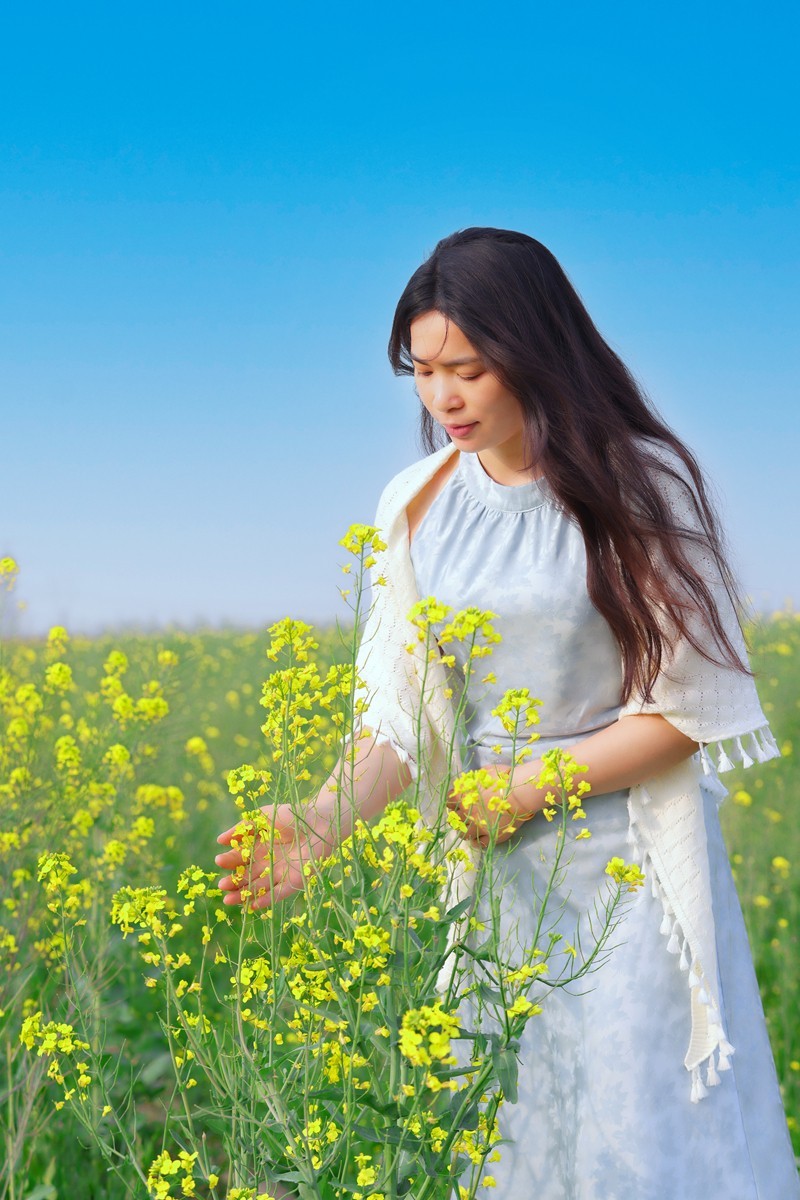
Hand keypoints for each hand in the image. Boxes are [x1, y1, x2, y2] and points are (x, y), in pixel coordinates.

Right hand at [215, 800, 339, 911]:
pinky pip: (277, 893)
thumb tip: (219, 840)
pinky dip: (265, 900)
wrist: (321, 820)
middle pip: (246, 875)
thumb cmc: (293, 814)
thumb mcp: (264, 817)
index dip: (229, 860)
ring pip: (258, 887)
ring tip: (228, 900)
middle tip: (221, 886)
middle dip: (233, 882)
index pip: (239, 857)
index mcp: (259, 846)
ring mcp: (279, 873)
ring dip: (243, 895)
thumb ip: (242, 827)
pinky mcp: (294, 881)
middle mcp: (267, 861)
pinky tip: (251, 905)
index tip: (218, 861)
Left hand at [445, 764, 540, 847]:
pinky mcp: (491, 836)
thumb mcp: (484, 773)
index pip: (449, 800)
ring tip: (469, 828)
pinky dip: (477, 842)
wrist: (520, 793)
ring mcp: (478, 826)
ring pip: (463, 834)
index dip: (453, 800)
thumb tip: (471, 782)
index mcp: (462, 796)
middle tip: (464, 815)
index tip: (459, 800)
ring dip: (464, 831)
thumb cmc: (503, 779)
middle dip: (457, 817)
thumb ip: (474, 780)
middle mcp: (466, 813)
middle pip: (454, 819)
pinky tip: (478, 838)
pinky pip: (479, 844)